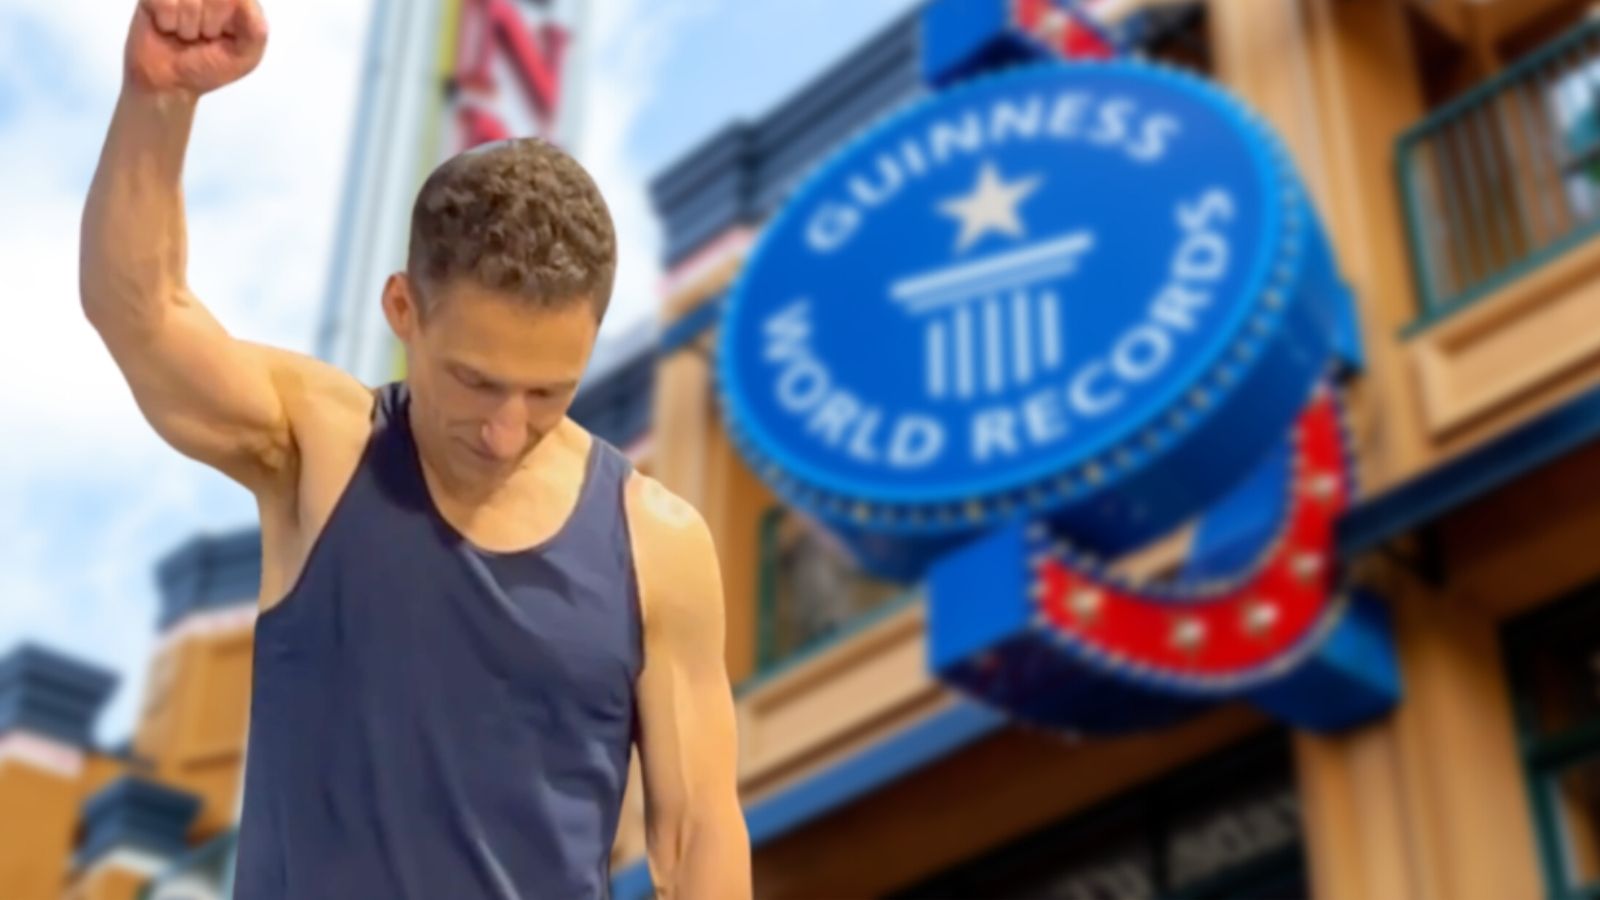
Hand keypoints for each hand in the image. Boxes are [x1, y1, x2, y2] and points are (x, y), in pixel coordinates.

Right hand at [124, 0, 268, 97]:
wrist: (169, 82)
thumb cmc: (209, 67)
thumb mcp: (245, 57)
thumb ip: (256, 30)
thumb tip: (244, 0)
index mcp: (237, 0)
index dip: (229, 19)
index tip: (224, 34)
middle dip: (209, 26)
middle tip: (204, 36)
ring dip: (187, 27)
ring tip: (186, 35)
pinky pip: (164, 1)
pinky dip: (167, 22)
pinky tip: (167, 27)